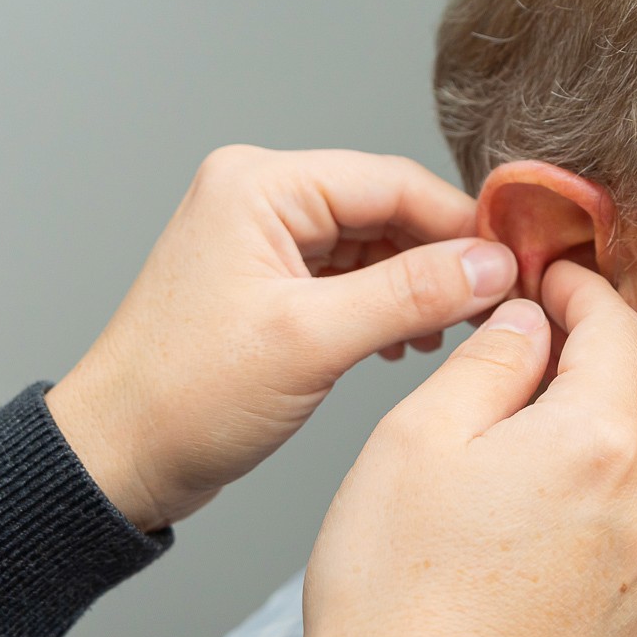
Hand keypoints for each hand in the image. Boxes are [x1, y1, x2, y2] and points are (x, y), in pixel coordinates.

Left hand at [46, 146, 517, 532]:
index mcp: (259, 185)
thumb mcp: (312, 342)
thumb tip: (493, 264)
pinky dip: (383, 304)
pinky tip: (406, 345)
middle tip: (498, 307)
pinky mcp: (265, 280)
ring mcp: (260, 237)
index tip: (519, 265)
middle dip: (443, 258)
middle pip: (386, 207)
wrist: (117, 456)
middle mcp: (258, 194)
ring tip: (453, 334)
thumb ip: (410, 294)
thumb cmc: (186, 397)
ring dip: (417, 285)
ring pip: (372, 243)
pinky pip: (346, 274)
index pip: (393, 180)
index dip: (462, 223)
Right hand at [297, 260, 636, 636]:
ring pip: (611, 496)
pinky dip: (571, 553)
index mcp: (597, 444)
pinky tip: (504, 580)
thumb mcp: (416, 440)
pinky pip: (612, 568)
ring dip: (562, 483)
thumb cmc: (395, 591)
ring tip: (476, 524)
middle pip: (612, 418)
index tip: (553, 276)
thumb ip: (490, 360)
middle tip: (478, 412)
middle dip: (557, 399)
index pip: (615, 330)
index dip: (582, 290)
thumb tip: (532, 320)